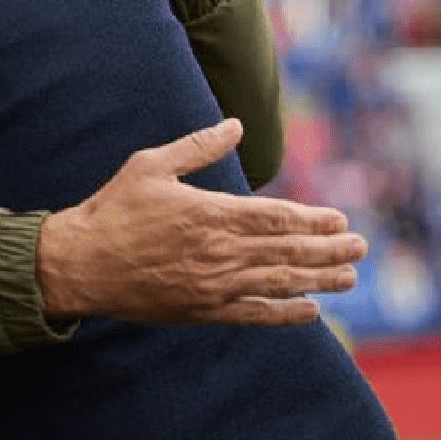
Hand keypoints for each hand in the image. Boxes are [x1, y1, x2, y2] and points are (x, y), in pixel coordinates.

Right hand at [35, 119, 364, 325]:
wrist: (80, 264)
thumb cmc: (114, 209)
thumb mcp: (152, 164)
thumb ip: (198, 146)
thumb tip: (236, 125)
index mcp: (210, 213)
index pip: (276, 218)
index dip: (313, 220)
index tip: (340, 219)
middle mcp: (219, 252)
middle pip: (288, 251)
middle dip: (328, 250)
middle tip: (360, 247)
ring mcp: (213, 285)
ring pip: (278, 283)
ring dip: (318, 280)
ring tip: (349, 277)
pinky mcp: (202, 310)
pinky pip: (254, 314)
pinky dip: (285, 313)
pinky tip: (310, 310)